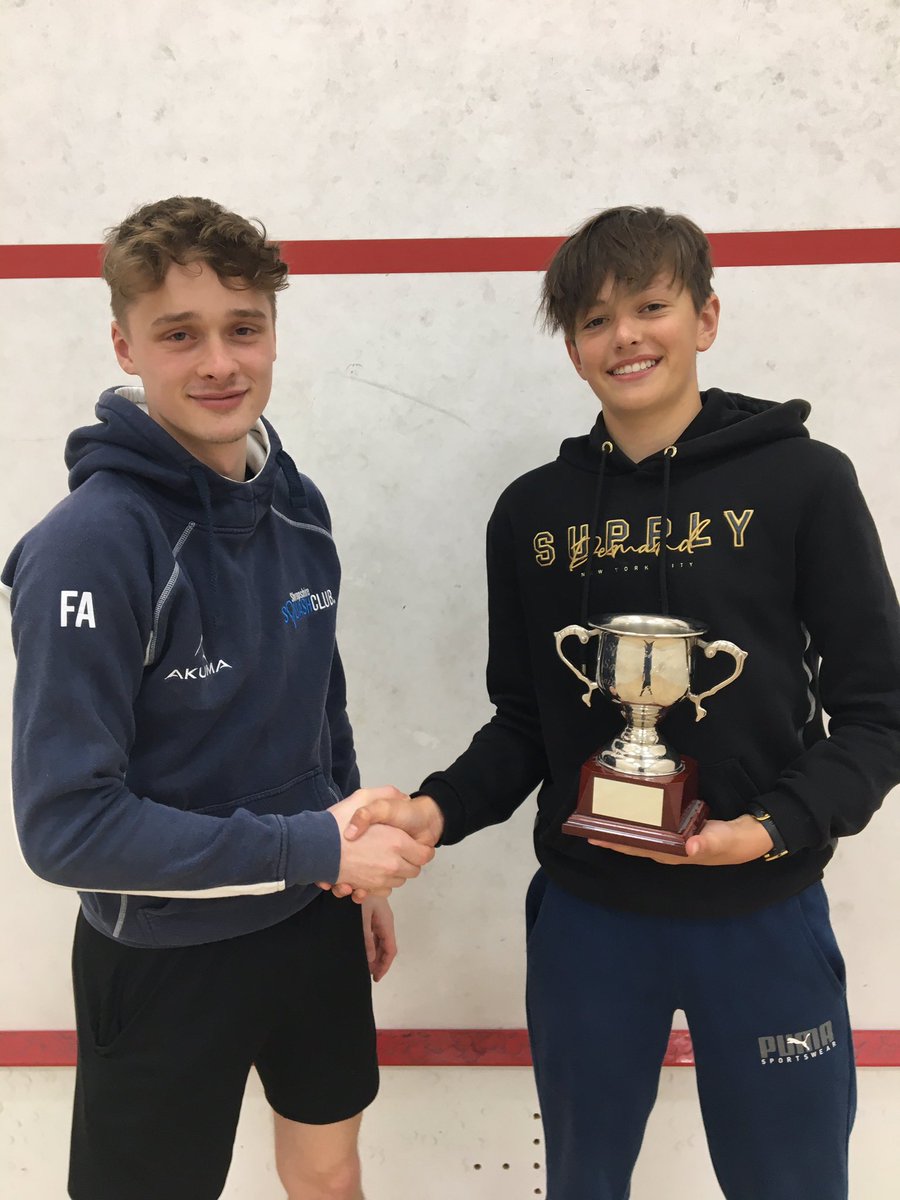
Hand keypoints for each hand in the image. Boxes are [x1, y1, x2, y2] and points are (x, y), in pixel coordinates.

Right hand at [319, 787, 434, 895]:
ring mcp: (379, 880)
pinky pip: (383, 891)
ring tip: (383, 859)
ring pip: (398, 881)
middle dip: (409, 861)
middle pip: (414, 870)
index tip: (415, 844)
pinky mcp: (366, 888)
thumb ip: (387, 795)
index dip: (422, 849)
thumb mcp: (363, 797)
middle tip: (399, 850)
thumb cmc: (337, 823)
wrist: (312, 847)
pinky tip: (372, 872)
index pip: (424, 855)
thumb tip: (403, 798)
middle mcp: (391, 865)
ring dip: (395, 873)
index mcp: (396, 843)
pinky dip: (380, 884)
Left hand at [362, 896, 396, 981]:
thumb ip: (366, 938)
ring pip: (380, 941)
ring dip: (375, 954)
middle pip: (386, 947)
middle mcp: (384, 921)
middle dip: (380, 962)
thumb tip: (370, 959)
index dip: (384, 965)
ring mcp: (379, 918)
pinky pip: (374, 934)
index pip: (390, 949)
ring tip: (366, 966)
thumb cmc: (362, 892)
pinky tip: (363, 949)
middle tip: (370, 975)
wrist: (358, 874)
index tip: (376, 977)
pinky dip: (370, 945)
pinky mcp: (372, 914)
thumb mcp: (362, 917)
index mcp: (386, 922)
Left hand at [589, 814, 773, 865]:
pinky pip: (650, 829)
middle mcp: (667, 850)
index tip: (595, 836)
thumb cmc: (730, 841)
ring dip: (621, 830)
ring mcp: (671, 843)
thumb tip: (691, 846)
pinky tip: (627, 815)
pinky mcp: (676, 833)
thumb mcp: (721, 840)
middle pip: (633, 844)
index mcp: (673, 852)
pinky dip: (636, 822)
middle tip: (586, 825)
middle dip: (611, 836)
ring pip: (640, 837)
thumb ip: (707, 842)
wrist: (745, 840)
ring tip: (599, 819)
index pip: (638, 848)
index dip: (617, 843)